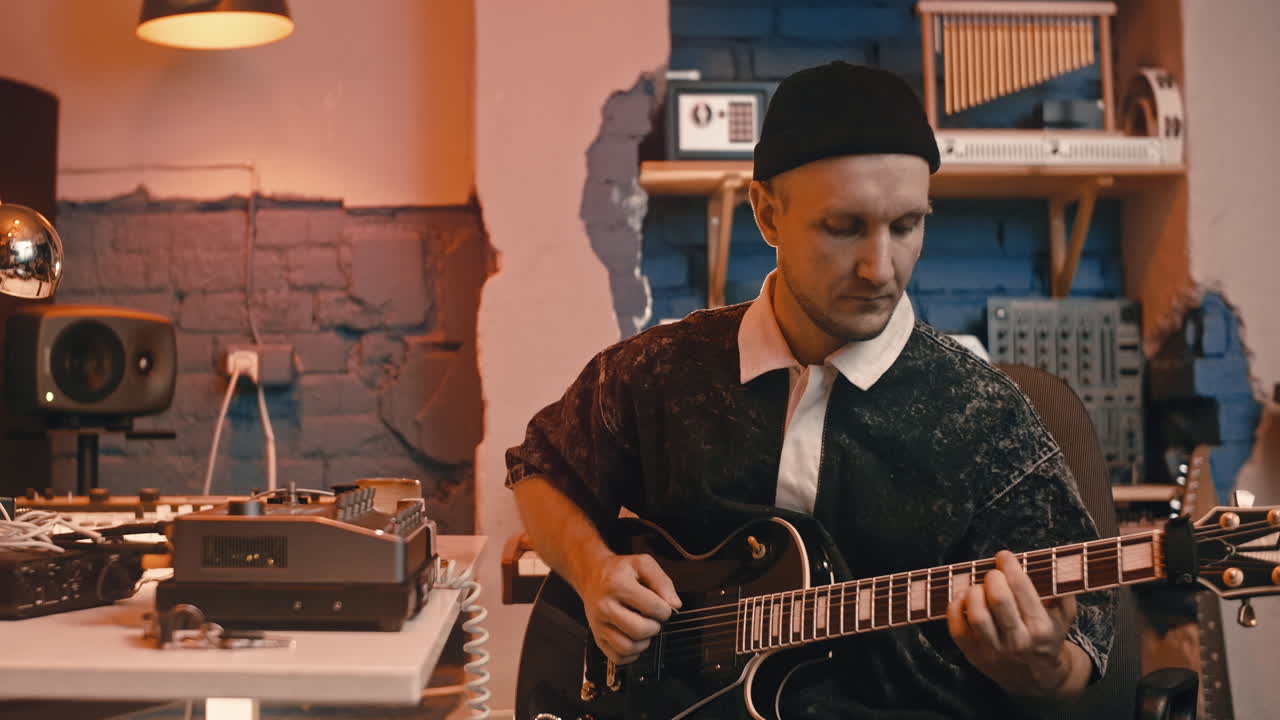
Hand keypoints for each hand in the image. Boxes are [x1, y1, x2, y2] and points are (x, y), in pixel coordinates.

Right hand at [579, 553, 681, 664]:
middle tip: (653, 619)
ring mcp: (598, 624)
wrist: (592, 575)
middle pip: (639, 631)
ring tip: (644, 629)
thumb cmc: (620, 570)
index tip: (663, 607)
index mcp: (617, 585)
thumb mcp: (643, 564)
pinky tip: (634, 639)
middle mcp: (605, 606)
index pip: (652, 608)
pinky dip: (631, 654)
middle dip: (655, 627)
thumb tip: (674, 605)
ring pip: (628, 648)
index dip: (665, 610)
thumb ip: (663, 582)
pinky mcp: (597, 637)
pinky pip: (618, 657)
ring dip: (644, 643)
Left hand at [946, 550, 1084, 698]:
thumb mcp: (1064, 618)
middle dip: (993, 578)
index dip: (1010, 567)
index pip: (1022, 589)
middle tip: (993, 574)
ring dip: (974, 592)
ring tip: (979, 587)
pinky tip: (964, 597)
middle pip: (998, 599)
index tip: (1004, 556)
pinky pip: (957, 628)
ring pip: (977, 614)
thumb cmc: (1048, 638)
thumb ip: (1062, 590)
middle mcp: (1018, 641)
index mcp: (1041, 629)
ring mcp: (994, 650)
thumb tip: (1052, 562)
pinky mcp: (974, 655)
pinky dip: (956, 606)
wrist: (1037, 679)